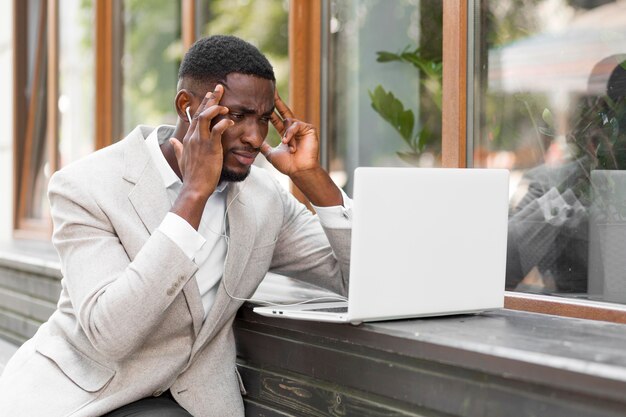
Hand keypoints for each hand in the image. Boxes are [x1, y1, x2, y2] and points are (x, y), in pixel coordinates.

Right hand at [169, 85, 233, 197]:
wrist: (194, 187)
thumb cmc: (191, 176)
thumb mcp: (181, 159)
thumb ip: (177, 148)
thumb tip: (171, 141)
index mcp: (188, 138)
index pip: (196, 117)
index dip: (204, 104)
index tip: (210, 95)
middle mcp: (193, 137)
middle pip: (201, 112)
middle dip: (211, 99)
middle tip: (219, 88)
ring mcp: (201, 141)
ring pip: (206, 117)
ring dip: (216, 108)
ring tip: (225, 105)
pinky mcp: (210, 147)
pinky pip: (217, 130)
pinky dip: (224, 123)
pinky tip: (230, 121)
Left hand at [261, 90, 342, 206]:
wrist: (299, 171)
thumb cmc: (287, 164)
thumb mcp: (270, 153)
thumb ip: (263, 146)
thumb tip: (253, 142)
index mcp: (285, 133)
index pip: (276, 118)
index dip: (270, 109)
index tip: (263, 99)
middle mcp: (293, 128)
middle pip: (284, 110)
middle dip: (277, 100)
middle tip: (271, 88)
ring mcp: (302, 128)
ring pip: (289, 122)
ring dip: (286, 135)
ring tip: (286, 145)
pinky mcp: (309, 129)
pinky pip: (296, 125)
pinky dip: (291, 134)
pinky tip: (289, 143)